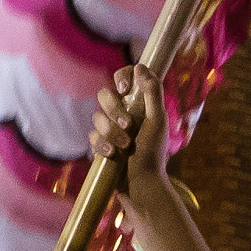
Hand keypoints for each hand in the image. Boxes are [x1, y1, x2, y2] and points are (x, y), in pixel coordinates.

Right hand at [89, 65, 169, 202]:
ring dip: (111, 132)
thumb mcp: (158, 121)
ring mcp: (110, 127)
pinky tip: (112, 154)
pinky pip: (92, 137)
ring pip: (97, 117)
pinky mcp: (101, 143)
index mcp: (139, 103)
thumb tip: (141, 67)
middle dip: (114, 110)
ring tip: (124, 146)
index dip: (122, 77)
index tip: (125, 90)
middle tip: (128, 125)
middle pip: (104, 95)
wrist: (142, 183)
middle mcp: (124, 111)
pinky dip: (102, 145)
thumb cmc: (153, 152)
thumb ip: (153, 93)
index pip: (125, 77)